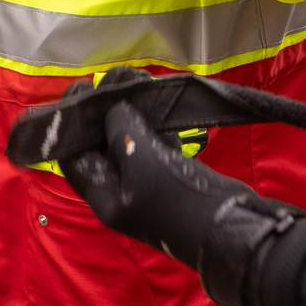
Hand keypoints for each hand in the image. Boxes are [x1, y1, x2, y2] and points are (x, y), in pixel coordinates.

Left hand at [14, 72, 304, 305]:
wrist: (233, 228)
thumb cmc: (179, 200)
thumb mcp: (143, 161)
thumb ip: (121, 131)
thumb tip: (114, 109)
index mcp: (104, 195)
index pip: (73, 155)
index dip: (72, 122)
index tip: (81, 89)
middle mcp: (120, 190)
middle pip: (100, 143)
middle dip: (105, 108)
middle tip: (114, 77)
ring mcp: (146, 184)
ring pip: (129, 139)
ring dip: (131, 109)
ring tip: (136, 77)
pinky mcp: (171, 176)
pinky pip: (153, 144)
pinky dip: (153, 121)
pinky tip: (156, 97)